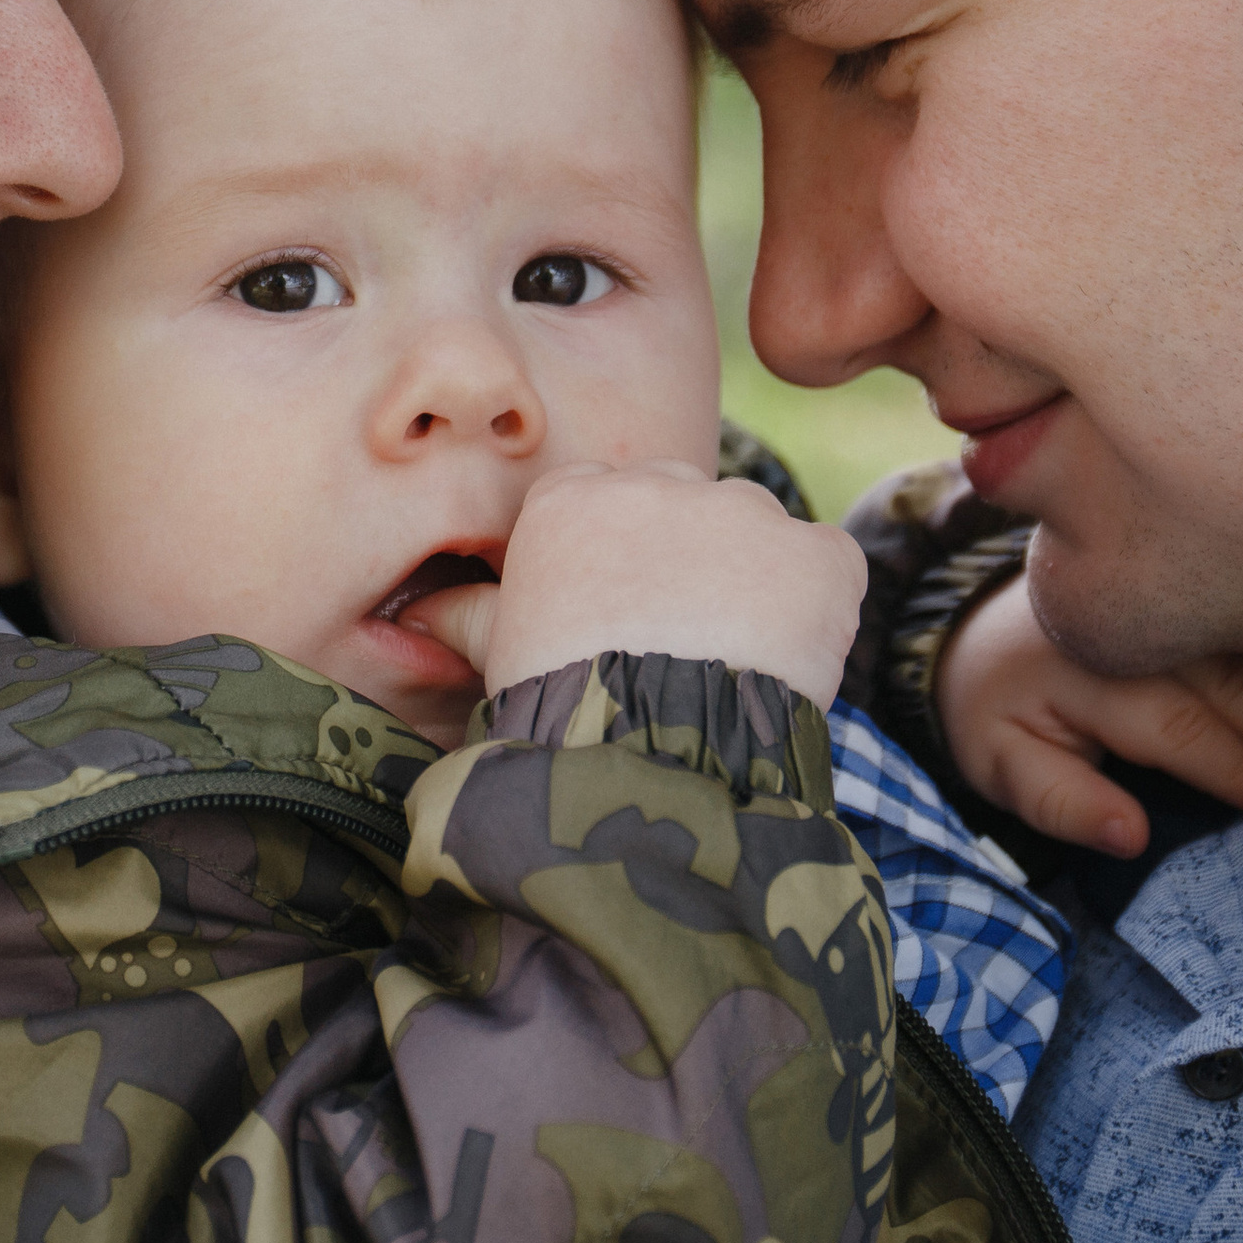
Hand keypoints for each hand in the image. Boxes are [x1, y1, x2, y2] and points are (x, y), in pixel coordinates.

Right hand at [406, 459, 865, 712]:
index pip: (605, 505)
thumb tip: (413, 614)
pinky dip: (819, 608)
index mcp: (572, 497)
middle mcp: (657, 482)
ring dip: (755, 581)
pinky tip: (787, 660)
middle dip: (688, 562)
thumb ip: (465, 614)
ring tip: (733, 660)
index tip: (621, 616)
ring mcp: (744, 511)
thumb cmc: (557, 708)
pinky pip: (829, 567)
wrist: (648, 760)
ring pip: (758, 532)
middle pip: (684, 505)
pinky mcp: (816, 554)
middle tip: (681, 644)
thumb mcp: (501, 652)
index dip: (620, 564)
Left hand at [935, 572, 1242, 855]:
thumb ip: (1060, 803)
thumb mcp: (999, 764)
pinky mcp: (1173, 569)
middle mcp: (1116, 614)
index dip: (1226, 762)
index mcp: (1071, 663)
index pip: (1165, 718)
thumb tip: (1132, 836)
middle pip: (1215, 671)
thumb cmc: (1002, 711)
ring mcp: (1148, 581)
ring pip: (1241, 625)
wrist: (977, 628)